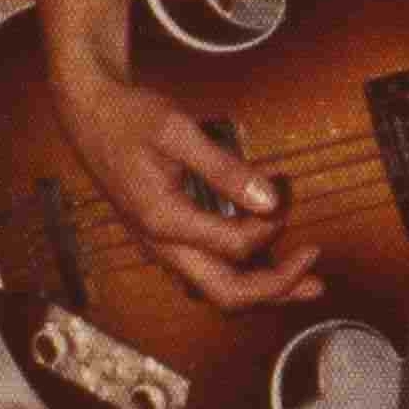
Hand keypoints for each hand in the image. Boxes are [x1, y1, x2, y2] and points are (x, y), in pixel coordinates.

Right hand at [50, 62, 323, 310]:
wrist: (90, 114)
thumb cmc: (131, 118)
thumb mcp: (179, 133)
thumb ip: (224, 169)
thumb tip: (268, 199)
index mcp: (163, 222)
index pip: (233, 248)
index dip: (270, 230)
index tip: (286, 198)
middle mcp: (161, 246)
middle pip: (225, 294)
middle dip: (276, 291)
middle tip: (317, 281)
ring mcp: (161, 247)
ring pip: (217, 289)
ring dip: (263, 290)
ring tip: (306, 284)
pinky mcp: (166, 238)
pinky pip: (207, 271)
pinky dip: (243, 271)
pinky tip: (268, 257)